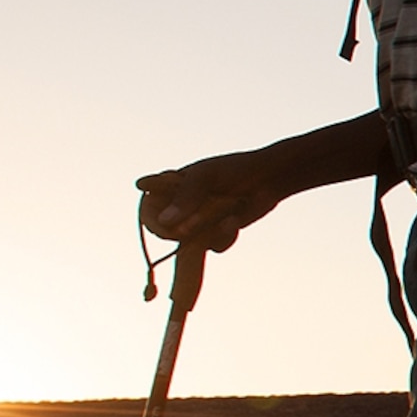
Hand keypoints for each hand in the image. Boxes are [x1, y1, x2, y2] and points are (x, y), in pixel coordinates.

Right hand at [137, 150, 289, 252]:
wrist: (268, 180)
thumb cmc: (235, 170)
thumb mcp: (207, 176)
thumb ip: (186, 196)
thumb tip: (166, 222)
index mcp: (169, 188)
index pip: (147, 209)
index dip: (153, 220)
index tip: (166, 222)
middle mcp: (180, 207)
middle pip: (166, 232)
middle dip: (186, 229)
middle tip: (201, 220)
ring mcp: (198, 222)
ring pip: (192, 242)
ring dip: (210, 231)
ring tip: (227, 211)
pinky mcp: (216, 234)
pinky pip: (214, 246)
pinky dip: (225, 235)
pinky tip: (235, 219)